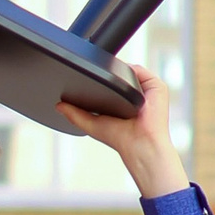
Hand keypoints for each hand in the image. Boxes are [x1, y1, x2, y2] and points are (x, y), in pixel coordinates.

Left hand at [62, 63, 188, 200]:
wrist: (140, 144)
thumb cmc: (120, 139)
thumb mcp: (92, 125)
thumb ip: (75, 115)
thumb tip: (58, 105)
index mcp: (121, 101)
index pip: (109, 83)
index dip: (98, 79)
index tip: (85, 76)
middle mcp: (134, 94)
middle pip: (120, 74)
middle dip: (107, 72)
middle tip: (95, 73)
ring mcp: (146, 89)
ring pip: (129, 70)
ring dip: (118, 71)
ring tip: (109, 77)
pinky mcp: (156, 86)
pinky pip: (140, 70)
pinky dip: (130, 70)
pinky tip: (123, 79)